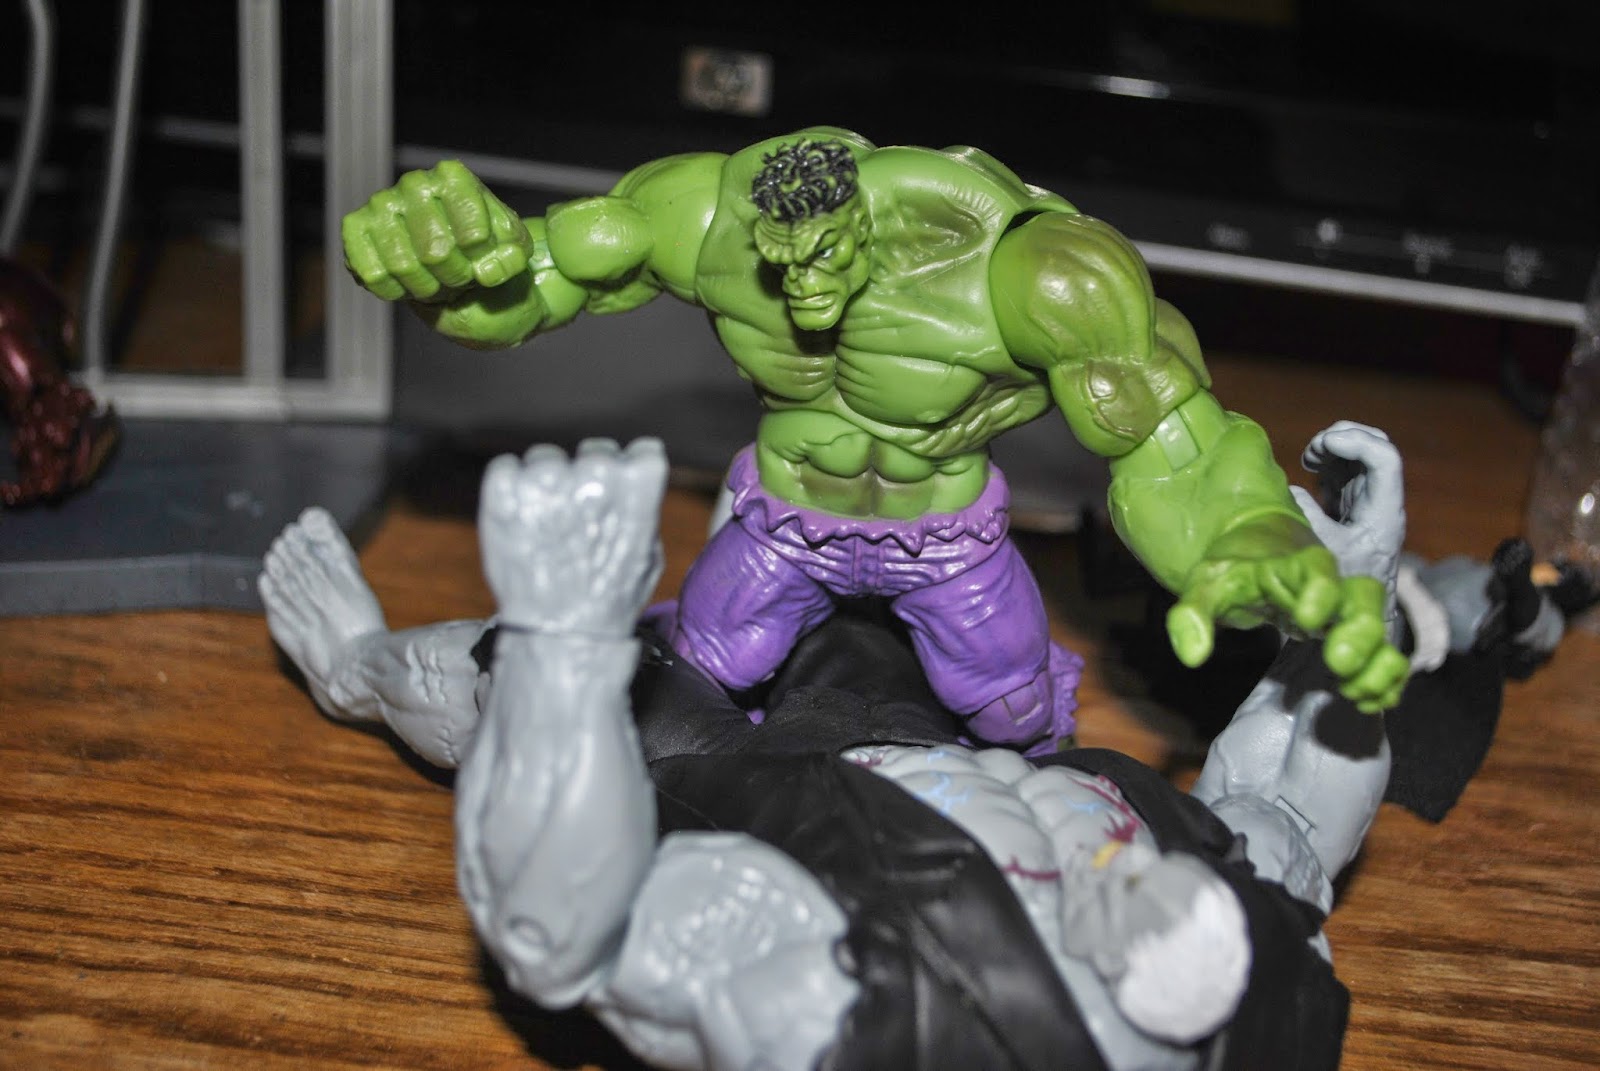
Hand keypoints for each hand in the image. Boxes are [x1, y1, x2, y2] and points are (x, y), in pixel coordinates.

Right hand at [341, 160, 533, 302]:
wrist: (453, 260)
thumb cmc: (485, 249)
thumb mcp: (513, 250)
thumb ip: (511, 257)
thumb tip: (486, 271)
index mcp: (454, 177)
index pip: (473, 235)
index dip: (481, 261)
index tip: (481, 259)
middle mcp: (414, 182)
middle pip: (436, 252)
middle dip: (454, 278)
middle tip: (459, 278)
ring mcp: (381, 203)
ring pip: (403, 265)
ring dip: (426, 287)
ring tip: (437, 281)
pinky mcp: (355, 227)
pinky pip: (372, 273)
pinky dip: (395, 290)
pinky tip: (408, 283)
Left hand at [478, 438, 667, 635]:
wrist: (559, 634)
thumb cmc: (610, 600)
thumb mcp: (649, 551)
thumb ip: (642, 506)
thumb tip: (633, 478)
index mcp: (637, 482)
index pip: (639, 451)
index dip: (629, 476)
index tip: (618, 501)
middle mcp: (593, 471)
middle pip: (592, 451)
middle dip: (587, 479)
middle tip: (579, 521)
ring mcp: (545, 478)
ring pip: (546, 459)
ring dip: (546, 485)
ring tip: (547, 528)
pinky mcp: (503, 489)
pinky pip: (507, 467)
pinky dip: (510, 490)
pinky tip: (521, 522)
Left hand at [1167, 422, 1411, 711]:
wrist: (1256, 553)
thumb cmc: (1231, 572)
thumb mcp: (1203, 586)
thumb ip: (1193, 615)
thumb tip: (1192, 656)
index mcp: (1293, 565)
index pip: (1318, 568)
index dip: (1319, 593)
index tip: (1305, 622)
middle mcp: (1329, 584)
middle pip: (1363, 596)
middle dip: (1359, 631)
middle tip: (1337, 664)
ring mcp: (1345, 610)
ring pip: (1378, 624)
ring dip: (1377, 660)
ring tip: (1356, 692)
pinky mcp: (1352, 633)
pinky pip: (1381, 651)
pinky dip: (1385, 676)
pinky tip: (1370, 701)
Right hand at [1288, 421, 1404, 589]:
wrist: (1356, 613)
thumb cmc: (1345, 591)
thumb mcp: (1322, 554)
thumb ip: (1307, 518)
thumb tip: (1290, 491)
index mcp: (1383, 513)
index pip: (1385, 460)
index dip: (1357, 442)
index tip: (1324, 445)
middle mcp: (1381, 500)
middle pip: (1377, 445)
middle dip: (1345, 436)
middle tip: (1315, 449)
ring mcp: (1367, 498)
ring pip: (1361, 452)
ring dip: (1333, 446)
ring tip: (1308, 458)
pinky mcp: (1352, 502)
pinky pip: (1345, 467)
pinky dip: (1327, 459)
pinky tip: (1309, 467)